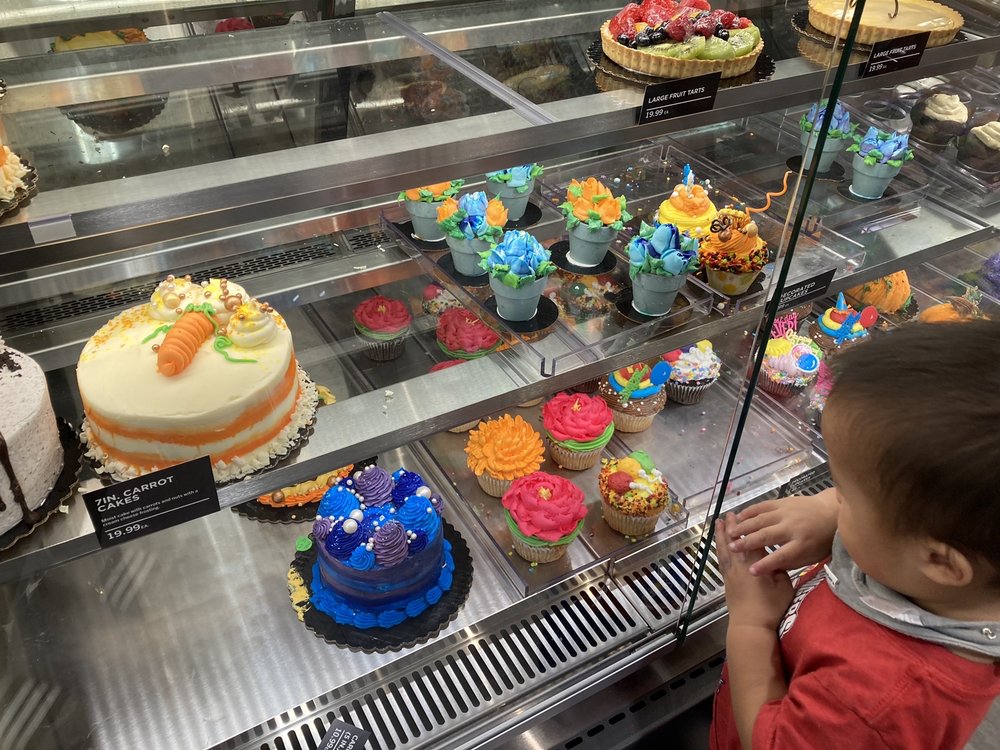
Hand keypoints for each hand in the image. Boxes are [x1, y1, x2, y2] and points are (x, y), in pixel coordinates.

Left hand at [716, 513, 793, 630]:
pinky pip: (721, 560)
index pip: (751, 540)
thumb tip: (776, 559)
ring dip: (721, 536)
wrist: (750, 626)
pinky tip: (719, 547)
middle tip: (728, 514)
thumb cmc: (770, 607)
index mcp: (754, 564)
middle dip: (731, 527)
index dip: (748, 527)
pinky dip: (720, 550)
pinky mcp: (727, 582)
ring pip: (724, 550)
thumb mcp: (784, 586)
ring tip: (718, 524)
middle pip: (733, 542)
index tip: (745, 515)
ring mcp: (731, 573)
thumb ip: (779, 569)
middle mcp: (739, 565)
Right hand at [726, 488, 838, 575]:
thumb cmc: (821, 540)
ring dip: (744, 526)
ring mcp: (786, 513)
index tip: (751, 571)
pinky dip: (749, 511)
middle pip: (767, 536)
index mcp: (802, 544)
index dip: (766, 564)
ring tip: (730, 533)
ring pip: (761, 520)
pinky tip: (738, 517)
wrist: (831, 512)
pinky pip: (762, 506)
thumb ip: (790, 562)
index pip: (782, 556)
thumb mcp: (811, 556)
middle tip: (733, 549)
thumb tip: (769, 567)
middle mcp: (792, 528)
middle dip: (748, 543)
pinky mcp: (782, 502)